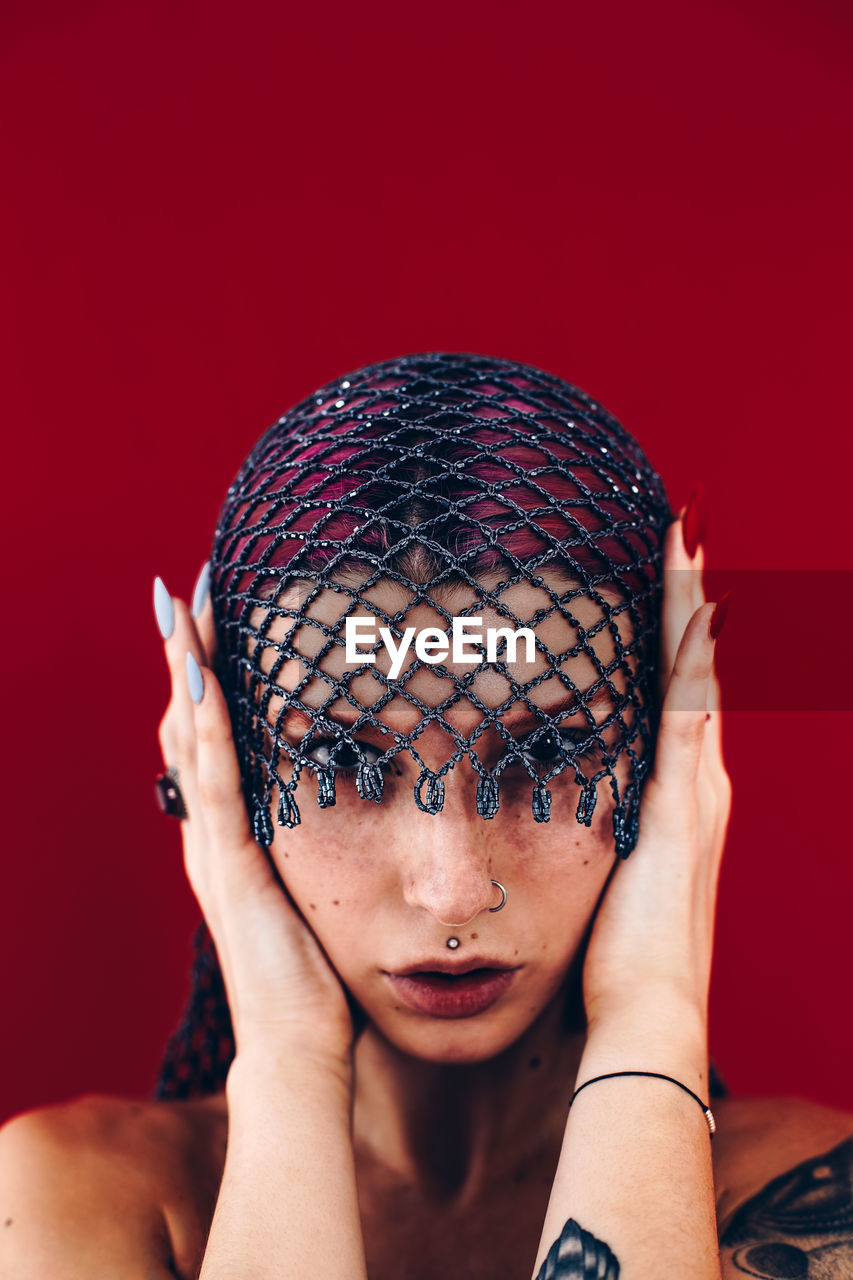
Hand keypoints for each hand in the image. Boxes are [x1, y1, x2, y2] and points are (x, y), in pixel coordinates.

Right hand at [155, 572, 354, 1070]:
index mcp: (233, 837)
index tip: (214, 622)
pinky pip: (214, 781)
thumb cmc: (316, 975)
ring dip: (186, 672)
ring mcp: (214, 848)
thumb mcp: (318, 893)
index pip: (210, 742)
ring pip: (190, 741)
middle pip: (187, 727)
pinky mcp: (230, 865)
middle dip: (187, 658)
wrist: (299, 1044)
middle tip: (186, 593)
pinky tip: (201, 674)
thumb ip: (321, 851)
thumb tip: (361, 812)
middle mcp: (212, 835)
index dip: (205, 680)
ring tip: (182, 608)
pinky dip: (204, 724)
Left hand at [580, 510, 731, 1030]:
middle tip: (681, 539)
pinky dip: (688, 648)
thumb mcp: (600, 885)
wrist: (646, 1011)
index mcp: (675, 803)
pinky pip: (688, 705)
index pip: (673, 704)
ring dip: (690, 606)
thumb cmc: (615, 959)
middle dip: (688, 605)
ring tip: (684, 542)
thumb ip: (582, 845)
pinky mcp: (681, 802)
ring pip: (697, 673)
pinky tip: (684, 597)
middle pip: (694, 672)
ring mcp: (695, 789)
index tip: (656, 591)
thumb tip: (540, 822)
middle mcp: (696, 784)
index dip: (669, 645)